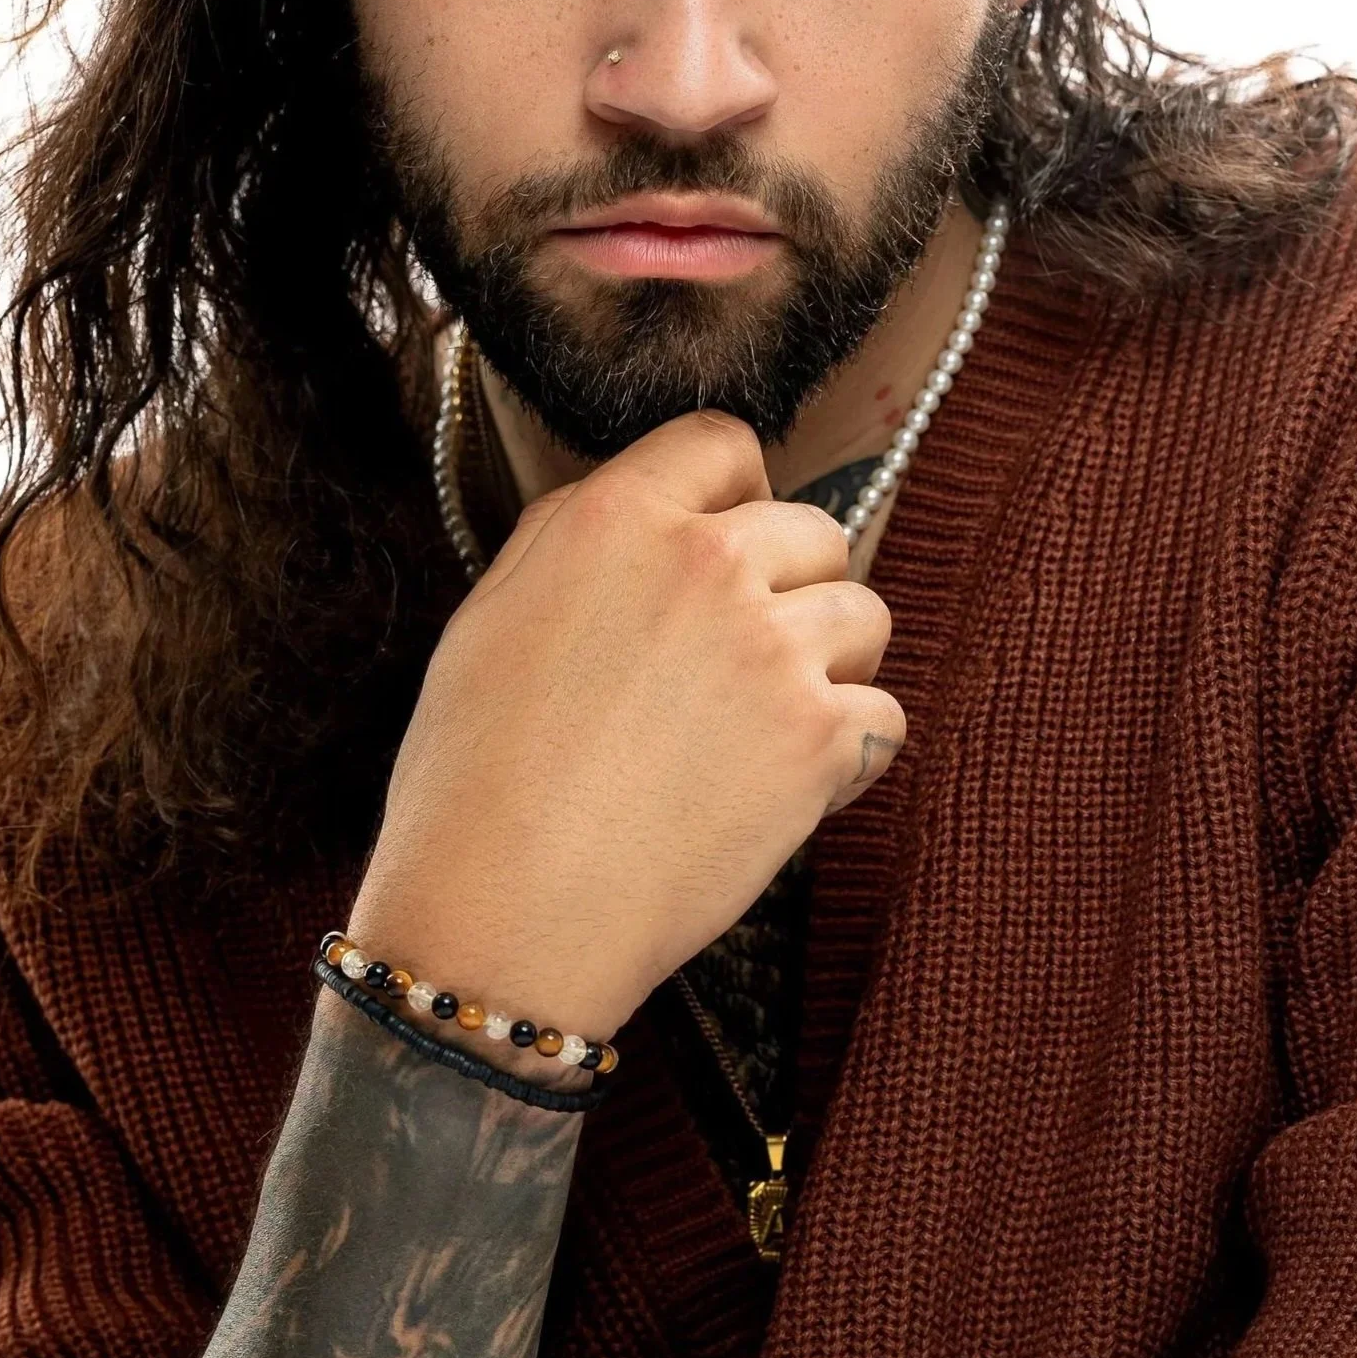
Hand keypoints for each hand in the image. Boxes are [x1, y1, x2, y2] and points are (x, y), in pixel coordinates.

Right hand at [346, 411, 899, 1044]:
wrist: (505, 913)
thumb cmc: (473, 778)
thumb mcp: (488, 615)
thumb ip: (570, 538)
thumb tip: (640, 511)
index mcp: (617, 518)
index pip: (723, 444)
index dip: (735, 492)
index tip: (732, 540)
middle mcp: (707, 562)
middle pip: (813, 530)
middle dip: (792, 585)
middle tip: (745, 658)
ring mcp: (773, 647)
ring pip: (864, 617)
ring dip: (831, 662)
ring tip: (770, 723)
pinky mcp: (820, 736)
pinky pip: (883, 714)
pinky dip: (850, 752)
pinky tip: (787, 787)